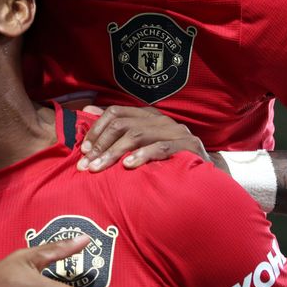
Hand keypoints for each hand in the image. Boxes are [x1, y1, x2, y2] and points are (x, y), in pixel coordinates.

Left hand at [77, 105, 207, 171]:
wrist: (204, 178)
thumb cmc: (167, 162)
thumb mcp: (140, 145)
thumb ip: (116, 128)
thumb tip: (87, 108)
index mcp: (148, 116)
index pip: (116, 112)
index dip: (97, 129)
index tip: (83, 149)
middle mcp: (161, 120)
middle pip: (123, 124)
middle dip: (101, 144)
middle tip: (86, 164)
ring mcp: (176, 132)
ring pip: (138, 135)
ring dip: (114, 153)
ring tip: (99, 168)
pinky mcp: (188, 146)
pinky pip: (161, 148)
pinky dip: (142, 155)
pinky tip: (128, 166)